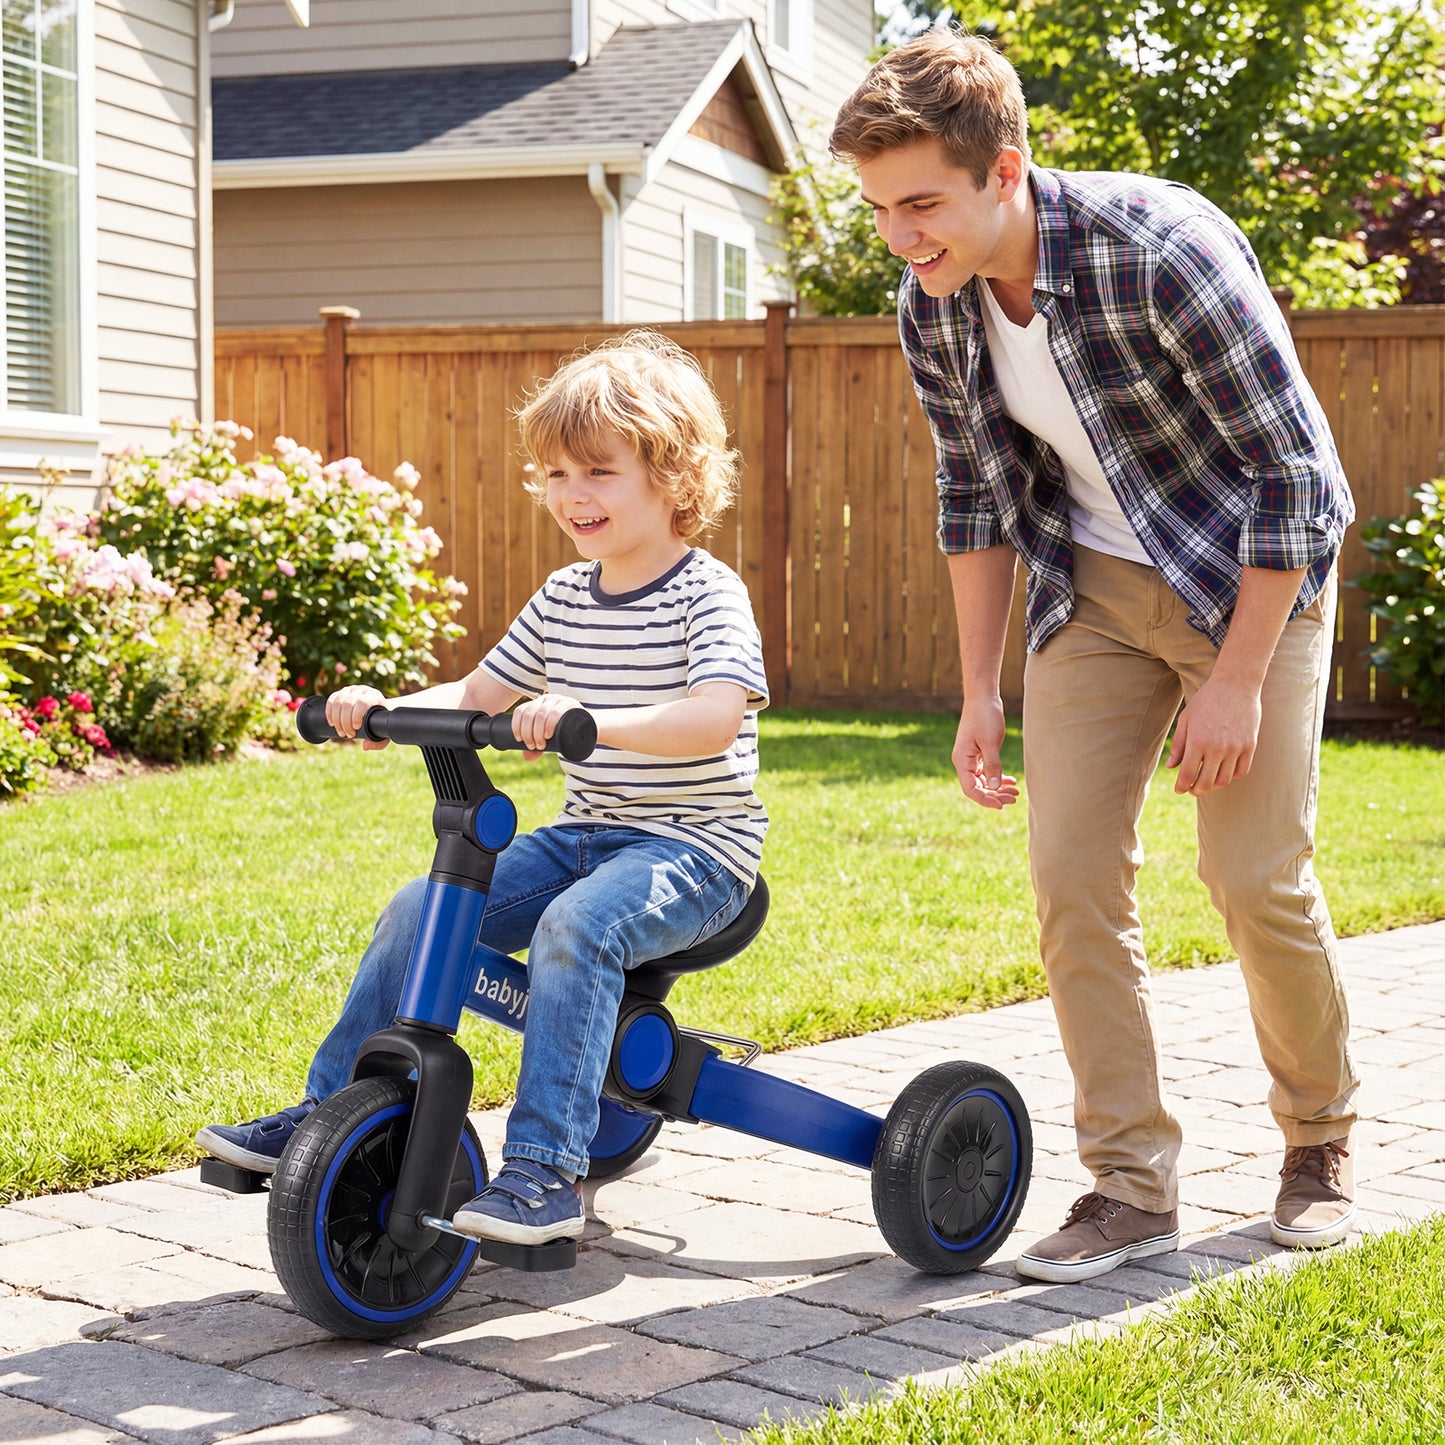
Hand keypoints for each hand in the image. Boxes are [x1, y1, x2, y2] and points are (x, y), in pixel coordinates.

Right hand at [325, 685, 389, 750]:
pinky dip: (329, 713)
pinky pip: (331, 700)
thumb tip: (365, 746)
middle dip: (345, 722)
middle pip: (348, 703)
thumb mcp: (383, 733)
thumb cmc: (380, 721)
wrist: (377, 709)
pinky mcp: (341, 693)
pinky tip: (332, 723)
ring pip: (337, 702)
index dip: (357, 715)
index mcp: (374, 696)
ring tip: (341, 732)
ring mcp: (350, 690)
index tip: (356, 728)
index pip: (363, 702)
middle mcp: (361, 690)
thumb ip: (378, 743)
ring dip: (336, 720)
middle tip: (348, 735)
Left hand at [511, 693, 580, 758]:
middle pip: (529, 714)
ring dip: (537, 732)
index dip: (516, 725)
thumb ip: (537, 747)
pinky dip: (549, 725)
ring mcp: (557, 699)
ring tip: (541, 744)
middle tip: (533, 746)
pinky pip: (555, 712)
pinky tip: (548, 734)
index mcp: (536, 704)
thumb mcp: (549, 738)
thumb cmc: (565, 731)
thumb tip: (525, 757)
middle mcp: (545, 699)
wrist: (588, 726)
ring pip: (540, 715)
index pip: (520, 711)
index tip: (519, 740)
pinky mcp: (569, 703)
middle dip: (527, 733)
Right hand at [953, 698, 1018, 809]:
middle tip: (1014, 799)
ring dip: (998, 789)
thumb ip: (993, 765)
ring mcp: (972, 759)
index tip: (1001, 805)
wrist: (983, 698)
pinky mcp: (980, 754)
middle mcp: (964, 762)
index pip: (970, 789)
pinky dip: (999, 778)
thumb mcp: (990, 742)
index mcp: (962, 760)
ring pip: (984, 781)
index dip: (985, 799)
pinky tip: (1011, 781)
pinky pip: (988, 772)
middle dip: (995, 796)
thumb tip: (995, 787)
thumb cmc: (984, 717)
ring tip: (1015, 793)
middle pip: (978, 787)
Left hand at [1166, 675, 1260, 793]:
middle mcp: (1218, 748)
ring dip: (1213, 786)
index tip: (1178, 789)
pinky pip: (1241, 771)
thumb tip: (1171, 767)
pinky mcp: (1250, 745)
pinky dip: (1231, 777)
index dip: (1182, 786)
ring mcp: (1236, 748)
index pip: (1188, 774)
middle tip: (1191, 789)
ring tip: (1206, 782)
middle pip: (1206, 782)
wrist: (1236, 684)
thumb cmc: (1206, 700)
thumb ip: (1179, 745)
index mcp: (1198, 741)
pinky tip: (1223, 773)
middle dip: (1196, 790)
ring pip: (1224, 780)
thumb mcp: (1186, 719)